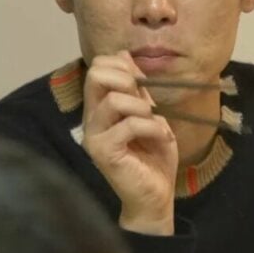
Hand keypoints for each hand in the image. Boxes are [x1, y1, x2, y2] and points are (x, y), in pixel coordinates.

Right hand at [82, 52, 178, 234]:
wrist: (155, 196)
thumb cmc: (153, 157)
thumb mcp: (149, 115)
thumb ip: (137, 90)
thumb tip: (124, 56)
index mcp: (99, 108)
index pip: (96, 67)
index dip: (122, 66)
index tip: (142, 84)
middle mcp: (91, 119)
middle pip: (95, 74)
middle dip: (128, 80)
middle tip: (146, 102)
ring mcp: (94, 136)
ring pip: (115, 100)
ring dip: (145, 110)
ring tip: (156, 126)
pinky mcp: (103, 152)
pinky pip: (129, 125)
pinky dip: (153, 128)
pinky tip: (162, 139)